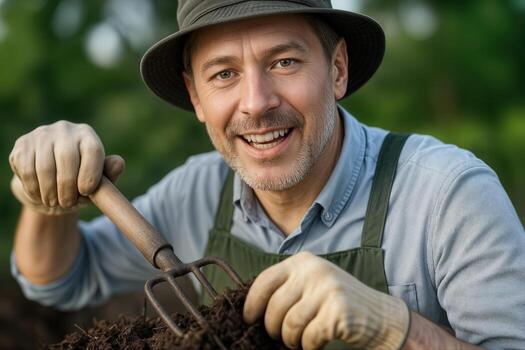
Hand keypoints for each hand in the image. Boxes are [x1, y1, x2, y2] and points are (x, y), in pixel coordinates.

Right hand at [9, 121, 124, 215]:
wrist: (50, 182)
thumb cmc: (79, 181)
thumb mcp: (98, 181)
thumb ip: (109, 174)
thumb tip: (118, 163)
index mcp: (87, 135)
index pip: (92, 150)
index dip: (91, 173)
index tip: (86, 192)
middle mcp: (65, 129)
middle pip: (67, 158)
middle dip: (67, 187)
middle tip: (67, 204)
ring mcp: (42, 134)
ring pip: (44, 167)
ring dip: (49, 191)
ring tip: (55, 203)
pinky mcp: (23, 144)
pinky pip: (26, 170)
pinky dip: (33, 188)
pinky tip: (40, 196)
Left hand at [243, 252, 409, 349]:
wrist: (380, 317)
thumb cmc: (337, 304)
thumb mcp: (311, 285)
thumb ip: (286, 288)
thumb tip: (250, 308)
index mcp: (302, 262)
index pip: (264, 281)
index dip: (251, 304)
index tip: (249, 320)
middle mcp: (314, 270)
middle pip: (274, 307)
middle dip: (273, 329)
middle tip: (283, 336)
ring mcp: (327, 288)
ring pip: (289, 325)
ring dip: (292, 340)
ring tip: (300, 340)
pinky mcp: (338, 310)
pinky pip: (308, 337)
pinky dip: (309, 346)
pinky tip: (317, 342)